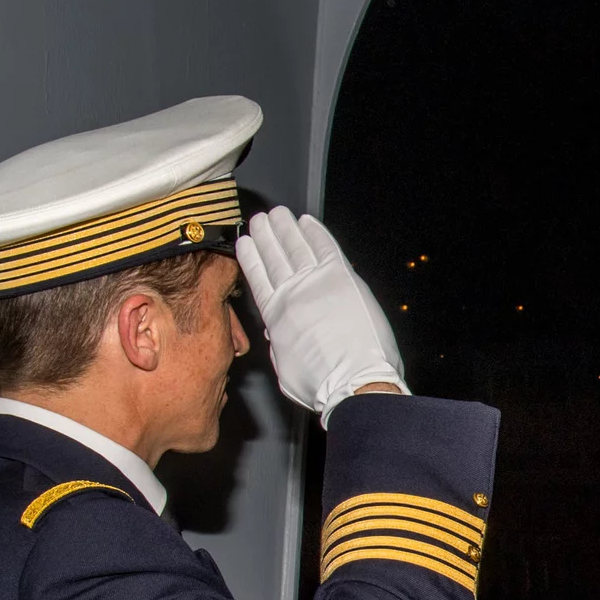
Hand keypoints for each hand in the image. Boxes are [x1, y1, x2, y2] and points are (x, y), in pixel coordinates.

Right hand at [235, 207, 407, 421]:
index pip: (258, 279)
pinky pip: (326, 247)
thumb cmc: (322, 385)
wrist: (354, 380)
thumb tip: (276, 335)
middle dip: (266, 236)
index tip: (244, 243)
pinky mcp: (343, 277)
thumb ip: (279, 346)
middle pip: (275, 257)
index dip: (251, 258)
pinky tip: (308, 221)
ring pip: (297, 247)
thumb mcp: (286, 369)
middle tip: (260, 220)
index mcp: (275, 315)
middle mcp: (292, 293)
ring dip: (287, 228)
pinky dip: (316, 232)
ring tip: (278, 215)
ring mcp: (317, 282)